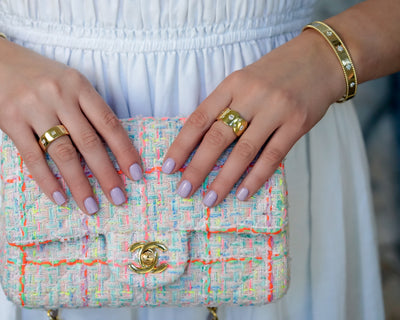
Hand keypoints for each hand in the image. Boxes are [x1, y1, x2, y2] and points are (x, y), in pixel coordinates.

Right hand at [0, 36, 142, 213]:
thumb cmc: (37, 76)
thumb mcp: (67, 82)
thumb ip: (87, 108)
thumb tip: (110, 148)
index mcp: (79, 85)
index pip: (109, 123)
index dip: (125, 151)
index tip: (136, 174)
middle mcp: (60, 95)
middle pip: (89, 142)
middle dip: (107, 174)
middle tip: (119, 198)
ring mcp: (34, 108)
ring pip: (63, 153)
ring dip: (80, 184)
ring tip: (91, 207)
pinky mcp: (11, 121)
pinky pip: (33, 157)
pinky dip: (48, 181)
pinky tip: (59, 198)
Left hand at [162, 30, 344, 205]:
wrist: (321, 59)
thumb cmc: (275, 73)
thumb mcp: (244, 80)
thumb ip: (224, 106)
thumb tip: (199, 144)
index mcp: (232, 84)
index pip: (199, 118)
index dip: (181, 145)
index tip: (168, 167)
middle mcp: (251, 96)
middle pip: (217, 137)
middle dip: (197, 167)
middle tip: (184, 190)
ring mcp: (276, 110)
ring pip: (244, 151)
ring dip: (224, 180)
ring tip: (210, 199)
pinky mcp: (297, 124)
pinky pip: (273, 156)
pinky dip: (256, 177)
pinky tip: (243, 193)